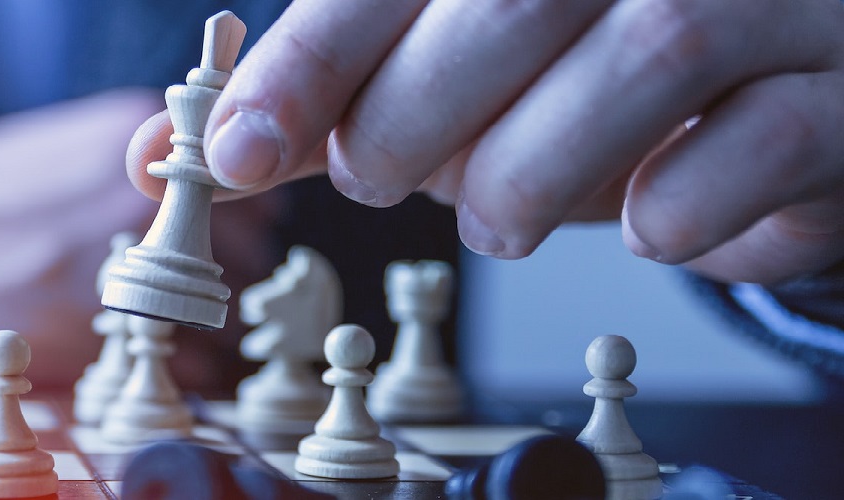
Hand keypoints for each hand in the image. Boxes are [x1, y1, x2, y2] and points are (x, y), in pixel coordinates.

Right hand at [0, 90, 277, 388]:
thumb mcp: (54, 149)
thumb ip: (132, 167)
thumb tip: (201, 198)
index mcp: (133, 135)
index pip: (248, 185)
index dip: (230, 224)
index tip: (205, 245)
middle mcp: (143, 196)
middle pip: (246, 252)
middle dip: (216, 280)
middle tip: (167, 297)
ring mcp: (127, 267)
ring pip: (223, 316)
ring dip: (199, 333)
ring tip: (142, 333)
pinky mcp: (104, 338)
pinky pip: (188, 369)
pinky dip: (173, 376)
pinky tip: (124, 362)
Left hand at [135, 0, 843, 283]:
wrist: (790, 74)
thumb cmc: (588, 70)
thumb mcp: (451, 69)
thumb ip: (333, 97)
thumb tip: (172, 155)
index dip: (311, 57)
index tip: (239, 148)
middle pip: (510, 3)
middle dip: (414, 122)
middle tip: (388, 178)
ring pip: (647, 55)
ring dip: (533, 172)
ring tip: (499, 215)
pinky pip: (755, 142)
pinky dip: (673, 210)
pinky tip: (646, 220)